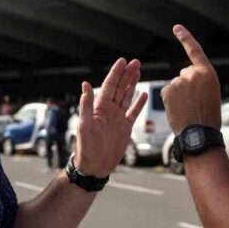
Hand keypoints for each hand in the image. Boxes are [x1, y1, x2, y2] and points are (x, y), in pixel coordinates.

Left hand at [74, 58, 147, 176]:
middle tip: (136, 62)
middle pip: (120, 88)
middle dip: (127, 74)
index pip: (110, 85)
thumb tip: (85, 85)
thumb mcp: (85, 125)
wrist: (94, 167)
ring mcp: (118, 118)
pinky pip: (133, 112)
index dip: (116, 73)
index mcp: (100, 107)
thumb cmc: (86, 148)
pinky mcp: (125, 128)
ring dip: (133, 84)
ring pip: (127, 96)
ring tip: (139, 72)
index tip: (123, 61)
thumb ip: (86, 106)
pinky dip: (138, 103)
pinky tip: (143, 94)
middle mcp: (109, 110)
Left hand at [161, 25, 220, 133]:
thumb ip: (200, 81)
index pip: (195, 51)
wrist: (200, 133)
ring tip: (187, 109)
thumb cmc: (208, 117)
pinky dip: (169, 101)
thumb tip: (185, 76)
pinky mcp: (168, 90)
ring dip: (178, 95)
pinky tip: (178, 110)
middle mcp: (193, 74)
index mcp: (208, 73)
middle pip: (184, 73)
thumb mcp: (211, 94)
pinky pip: (166, 92)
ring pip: (175, 85)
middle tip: (194, 102)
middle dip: (186, 85)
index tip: (177, 28)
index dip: (186, 38)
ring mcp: (180, 81)